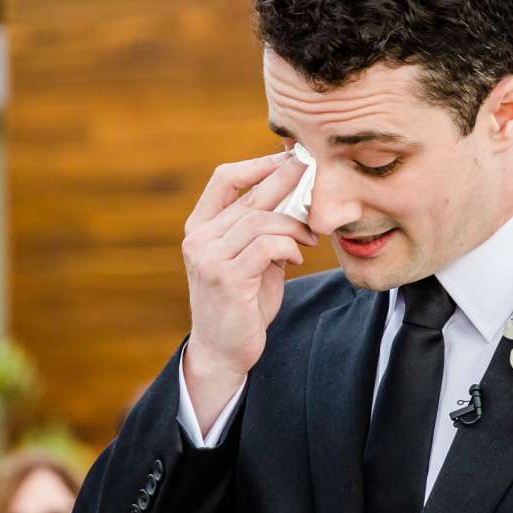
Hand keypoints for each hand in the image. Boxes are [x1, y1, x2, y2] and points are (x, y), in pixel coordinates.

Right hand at [181, 152, 317, 420]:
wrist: (223, 352)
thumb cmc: (242, 303)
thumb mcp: (250, 259)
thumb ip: (262, 231)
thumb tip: (297, 196)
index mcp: (200, 227)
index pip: (225, 178)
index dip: (259, 164)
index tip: (289, 160)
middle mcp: (199, 239)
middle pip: (249, 195)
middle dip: (286, 181)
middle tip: (314, 173)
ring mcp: (209, 259)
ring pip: (261, 220)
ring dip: (294, 224)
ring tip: (310, 236)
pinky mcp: (227, 279)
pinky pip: (267, 246)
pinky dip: (289, 246)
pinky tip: (297, 257)